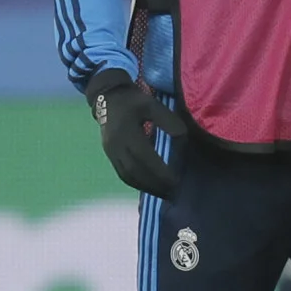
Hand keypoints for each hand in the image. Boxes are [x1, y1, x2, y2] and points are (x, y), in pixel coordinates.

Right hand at [86, 69, 186, 199]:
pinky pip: (122, 173)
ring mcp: (111, 151)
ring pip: (128, 175)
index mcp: (128, 132)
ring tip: (162, 193)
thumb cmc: (133, 101)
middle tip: (172, 192)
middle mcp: (117, 145)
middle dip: (154, 184)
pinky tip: (147, 186)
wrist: (108, 96)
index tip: (175, 180)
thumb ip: (167, 120)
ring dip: (145, 187)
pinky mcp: (109, 154)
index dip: (159, 172)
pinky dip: (136, 183)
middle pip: (136, 171)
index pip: (144, 157)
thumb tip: (182, 138)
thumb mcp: (152, 104)